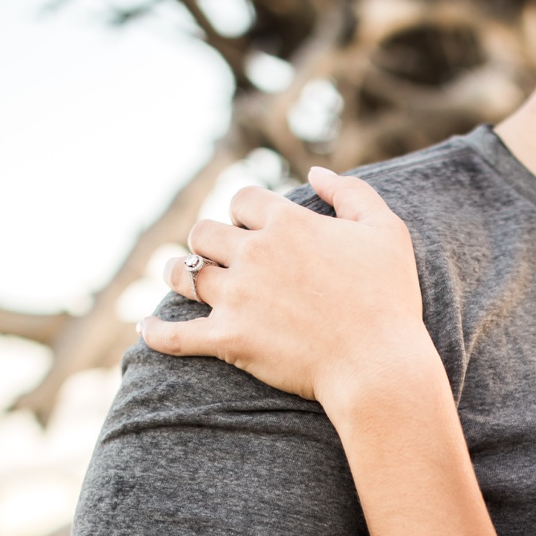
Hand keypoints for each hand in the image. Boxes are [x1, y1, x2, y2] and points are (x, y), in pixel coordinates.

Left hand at [140, 168, 441, 413]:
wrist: (378, 364)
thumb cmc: (389, 299)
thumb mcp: (386, 230)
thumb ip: (351, 192)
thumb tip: (316, 171)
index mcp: (287, 223)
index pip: (243, 200)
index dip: (244, 211)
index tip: (249, 226)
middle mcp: (255, 254)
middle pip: (205, 232)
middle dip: (207, 240)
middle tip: (212, 253)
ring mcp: (238, 297)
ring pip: (184, 274)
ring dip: (176, 273)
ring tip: (176, 276)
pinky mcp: (229, 340)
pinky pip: (176, 335)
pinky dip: (157, 332)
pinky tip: (146, 328)